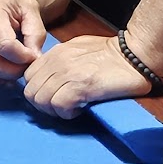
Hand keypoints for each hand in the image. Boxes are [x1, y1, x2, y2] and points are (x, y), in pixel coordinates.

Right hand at [0, 0, 45, 83]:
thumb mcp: (29, 6)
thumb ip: (36, 32)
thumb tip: (35, 59)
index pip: (5, 47)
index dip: (24, 57)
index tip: (34, 55)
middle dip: (15, 71)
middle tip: (27, 65)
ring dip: (5, 76)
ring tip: (17, 66)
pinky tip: (5, 74)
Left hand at [21, 35, 149, 118]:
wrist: (134, 55)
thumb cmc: (110, 53)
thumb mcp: (77, 49)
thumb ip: (61, 61)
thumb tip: (51, 76)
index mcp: (55, 53)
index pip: (28, 77)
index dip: (37, 90)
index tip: (51, 96)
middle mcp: (57, 62)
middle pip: (31, 92)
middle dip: (43, 104)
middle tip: (60, 107)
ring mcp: (67, 74)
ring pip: (41, 101)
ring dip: (54, 111)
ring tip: (70, 109)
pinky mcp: (80, 87)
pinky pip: (59, 106)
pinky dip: (67, 114)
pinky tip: (79, 111)